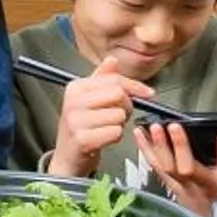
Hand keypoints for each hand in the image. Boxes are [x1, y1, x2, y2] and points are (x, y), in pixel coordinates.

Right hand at [44, 59, 138, 178]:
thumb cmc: (82, 127)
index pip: (113, 79)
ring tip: (106, 128)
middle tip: (117, 115)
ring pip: (119, 115)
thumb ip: (102, 78)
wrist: (68, 156)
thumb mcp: (89, 99)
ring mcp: (76, 121)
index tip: (148, 93)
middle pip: (118, 94)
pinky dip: (115, 137)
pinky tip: (103, 139)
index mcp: (75, 87)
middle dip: (126, 107)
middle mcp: (73, 101)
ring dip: (119, 124)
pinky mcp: (82, 139)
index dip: (134, 86)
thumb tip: (112, 60)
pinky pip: (115, 132)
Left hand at [141, 118, 216, 216]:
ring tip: (155, 126)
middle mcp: (203, 187)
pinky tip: (139, 132)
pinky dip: (146, 150)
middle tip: (175, 125)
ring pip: (168, 168)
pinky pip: (155, 167)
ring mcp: (183, 188)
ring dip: (159, 147)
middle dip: (181, 148)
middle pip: (188, 170)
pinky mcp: (170, 185)